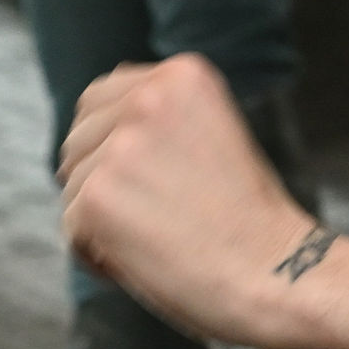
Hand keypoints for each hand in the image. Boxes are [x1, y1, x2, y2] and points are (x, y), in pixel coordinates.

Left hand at [57, 54, 325, 348]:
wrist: (276, 274)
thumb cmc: (248, 219)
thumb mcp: (210, 134)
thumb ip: (157, 118)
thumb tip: (90, 121)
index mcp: (181, 74)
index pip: (100, 98)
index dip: (115, 148)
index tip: (157, 182)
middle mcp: (147, 97)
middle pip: (78, 141)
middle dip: (102, 183)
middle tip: (162, 216)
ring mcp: (119, 147)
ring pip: (73, 187)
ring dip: (103, 222)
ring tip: (162, 238)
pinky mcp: (96, 198)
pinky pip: (72, 229)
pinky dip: (100, 256)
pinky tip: (149, 261)